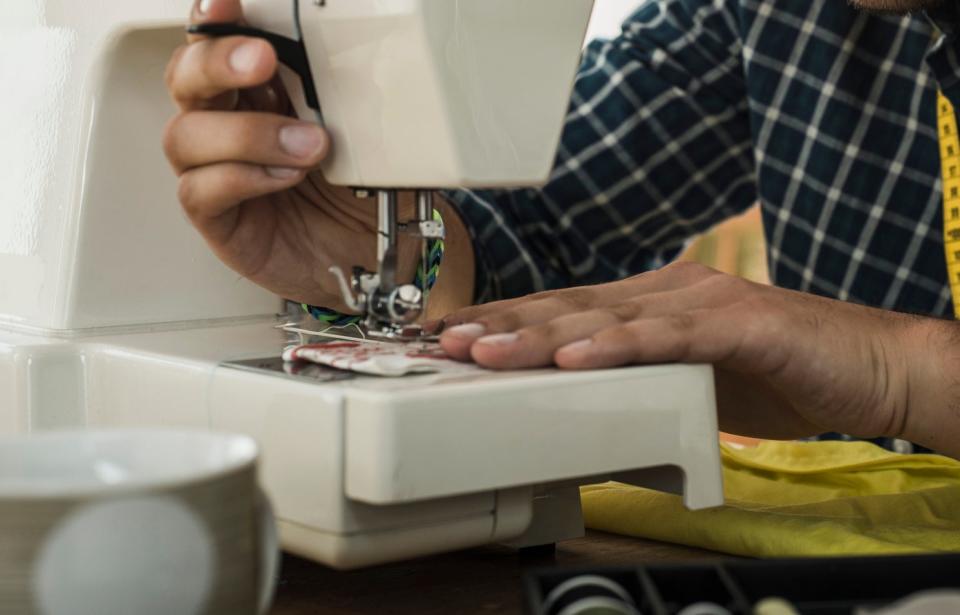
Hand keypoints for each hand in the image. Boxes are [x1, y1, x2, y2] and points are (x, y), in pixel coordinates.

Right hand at [162, 0, 422, 309]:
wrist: (375, 256)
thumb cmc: (366, 193)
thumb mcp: (373, 134)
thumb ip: (351, 95)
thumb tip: (365, 53)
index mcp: (263, 93)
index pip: (220, 43)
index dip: (215, 20)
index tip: (229, 2)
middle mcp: (231, 126)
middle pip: (186, 78)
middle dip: (217, 61)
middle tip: (263, 60)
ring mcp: (217, 172)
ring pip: (187, 134)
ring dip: (248, 133)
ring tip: (308, 147)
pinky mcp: (218, 218)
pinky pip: (199, 190)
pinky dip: (242, 178)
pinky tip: (284, 179)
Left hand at [439, 262, 946, 448]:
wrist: (863, 367)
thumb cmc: (772, 375)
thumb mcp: (684, 383)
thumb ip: (634, 384)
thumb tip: (576, 409)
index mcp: (650, 304)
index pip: (566, 310)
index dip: (509, 321)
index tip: (456, 337)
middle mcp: (667, 292)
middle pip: (570, 306)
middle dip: (505, 324)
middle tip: (448, 340)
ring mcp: (701, 302)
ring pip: (607, 316)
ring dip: (542, 334)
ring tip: (487, 350)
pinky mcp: (738, 324)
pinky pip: (669, 335)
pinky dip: (621, 344)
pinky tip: (579, 355)